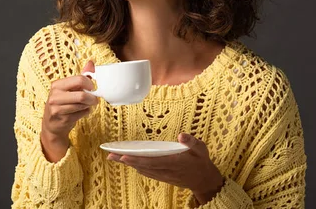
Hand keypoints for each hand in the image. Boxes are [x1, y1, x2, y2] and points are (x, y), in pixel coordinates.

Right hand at [41, 60, 97, 161]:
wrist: (52, 124)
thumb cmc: (63, 104)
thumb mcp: (69, 88)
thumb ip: (81, 76)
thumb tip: (91, 62)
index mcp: (57, 85)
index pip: (79, 80)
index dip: (90, 84)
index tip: (92, 88)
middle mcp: (55, 96)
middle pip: (82, 95)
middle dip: (92, 98)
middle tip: (94, 100)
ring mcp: (57, 108)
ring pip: (82, 105)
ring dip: (88, 106)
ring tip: (87, 105)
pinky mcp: (62, 119)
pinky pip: (81, 114)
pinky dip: (85, 113)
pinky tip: (82, 112)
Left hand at [107, 133, 224, 204]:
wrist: (204, 180)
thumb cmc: (201, 161)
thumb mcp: (201, 149)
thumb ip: (192, 142)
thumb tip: (182, 135)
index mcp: (174, 162)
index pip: (153, 161)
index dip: (138, 159)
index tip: (124, 156)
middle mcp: (166, 170)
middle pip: (143, 166)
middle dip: (126, 161)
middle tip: (110, 155)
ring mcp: (163, 175)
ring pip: (143, 169)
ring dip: (128, 164)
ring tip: (113, 157)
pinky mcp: (162, 177)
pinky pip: (147, 172)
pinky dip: (136, 167)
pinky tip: (127, 162)